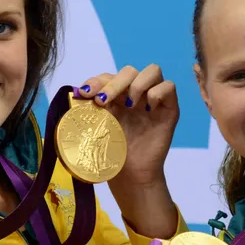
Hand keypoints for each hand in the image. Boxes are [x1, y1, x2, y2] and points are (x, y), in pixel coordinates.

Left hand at [77, 64, 178, 185]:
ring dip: (137, 84)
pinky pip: (169, 87)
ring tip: (128, 105)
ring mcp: (153, 100)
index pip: (109, 76)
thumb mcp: (96, 127)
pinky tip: (147, 110)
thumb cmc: (112, 152)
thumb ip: (88, 109)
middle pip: (129, 71)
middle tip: (103, 101)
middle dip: (114, 83)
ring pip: (152, 71)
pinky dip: (156, 93)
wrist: (130, 173)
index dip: (97, 81)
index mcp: (116, 96)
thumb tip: (76, 93)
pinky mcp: (169, 109)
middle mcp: (135, 94)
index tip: (86, 93)